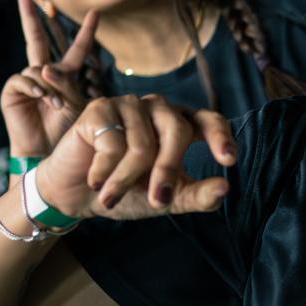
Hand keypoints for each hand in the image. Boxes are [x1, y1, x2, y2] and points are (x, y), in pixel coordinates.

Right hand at [1, 0, 97, 158]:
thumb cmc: (67, 131)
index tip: (96, 12)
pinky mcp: (12, 91)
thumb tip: (45, 69)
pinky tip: (41, 99)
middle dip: (32, 17)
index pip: (77, 47)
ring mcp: (26, 81)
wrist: (49, 153)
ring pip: (37, 67)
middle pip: (38, 38)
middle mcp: (44, 72)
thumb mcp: (75, 102)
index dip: (86, 31)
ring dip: (49, 85)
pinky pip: (23, 79)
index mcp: (65, 74)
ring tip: (57, 105)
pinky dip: (35, 88)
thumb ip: (64, 82)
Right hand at [35, 95, 235, 219]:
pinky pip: (112, 143)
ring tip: (110, 196)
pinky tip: (95, 178)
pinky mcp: (100, 108)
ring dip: (126, 179)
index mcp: (181, 124)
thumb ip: (196, 195)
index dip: (220, 137)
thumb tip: (224, 188)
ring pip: (143, 143)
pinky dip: (104, 170)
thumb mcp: (165, 199)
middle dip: (168, 171)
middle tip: (158, 201)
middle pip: (178, 132)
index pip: (209, 120)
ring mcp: (130, 104)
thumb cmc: (126, 192)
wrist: (75, 195)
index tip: (229, 161)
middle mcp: (159, 108)